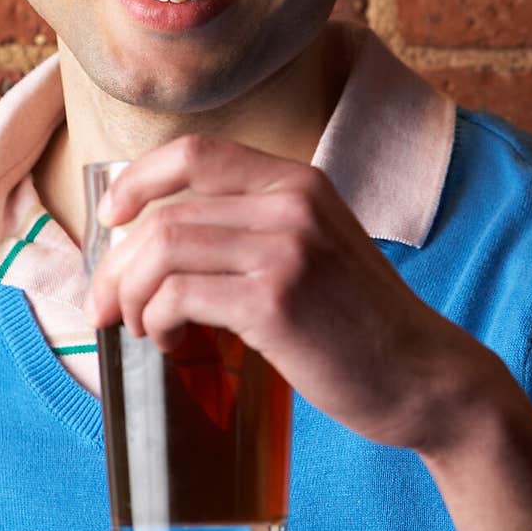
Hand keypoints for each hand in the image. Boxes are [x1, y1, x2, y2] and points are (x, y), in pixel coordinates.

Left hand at [83, 134, 507, 452]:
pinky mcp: (276, 302)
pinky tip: (169, 342)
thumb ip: (257, 229)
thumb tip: (159, 245)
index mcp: (299, 181)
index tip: (113, 219)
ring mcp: (286, 249)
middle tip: (107, 304)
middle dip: (118, 264)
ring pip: (163, 251)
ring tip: (141, 327)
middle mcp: (292, 203)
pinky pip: (179, 297)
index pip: (195, 153)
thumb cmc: (360, 324)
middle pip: (166, 214)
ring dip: (132, 295)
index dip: (139, 181)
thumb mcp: (317, 247)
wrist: (425, 377)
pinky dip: (156, 321)